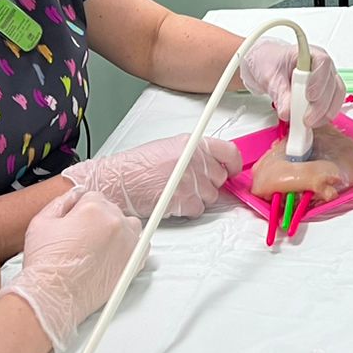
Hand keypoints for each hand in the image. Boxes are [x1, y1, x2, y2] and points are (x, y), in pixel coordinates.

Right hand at [0, 188, 140, 352]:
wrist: (53, 296)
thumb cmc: (46, 265)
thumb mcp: (41, 222)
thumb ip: (60, 202)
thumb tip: (74, 196)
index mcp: (93, 208)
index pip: (93, 197)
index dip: (81, 210)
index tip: (76, 224)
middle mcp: (115, 222)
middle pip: (111, 211)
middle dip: (98, 221)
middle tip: (82, 239)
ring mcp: (128, 242)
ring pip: (129, 226)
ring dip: (117, 232)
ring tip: (99, 247)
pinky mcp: (134, 262)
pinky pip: (141, 246)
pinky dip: (131, 248)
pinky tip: (113, 256)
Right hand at [63, 135, 242, 218]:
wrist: (118, 181)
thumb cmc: (137, 165)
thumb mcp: (170, 147)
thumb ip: (195, 153)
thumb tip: (213, 163)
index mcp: (192, 143)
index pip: (229, 151)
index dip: (234, 164)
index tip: (232, 171)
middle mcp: (194, 160)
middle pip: (220, 178)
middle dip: (209, 183)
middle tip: (191, 183)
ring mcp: (190, 181)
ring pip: (211, 196)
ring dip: (198, 197)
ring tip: (178, 191)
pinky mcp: (183, 199)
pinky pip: (198, 209)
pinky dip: (188, 209)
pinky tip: (173, 201)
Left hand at [241, 40, 347, 126]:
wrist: (269, 68)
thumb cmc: (270, 64)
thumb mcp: (270, 77)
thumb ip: (280, 94)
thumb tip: (287, 112)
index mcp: (309, 54)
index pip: (323, 63)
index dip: (319, 81)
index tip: (310, 97)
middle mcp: (323, 66)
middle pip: (332, 84)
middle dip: (320, 105)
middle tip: (306, 119)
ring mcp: (326, 79)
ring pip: (336, 96)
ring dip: (325, 113)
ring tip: (308, 123)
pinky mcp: (326, 93)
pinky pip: (332, 104)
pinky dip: (324, 116)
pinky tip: (313, 122)